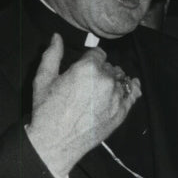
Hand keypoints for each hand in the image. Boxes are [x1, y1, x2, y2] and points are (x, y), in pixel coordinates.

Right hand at [26, 33, 141, 177]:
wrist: (56, 141)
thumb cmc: (47, 111)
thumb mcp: (43, 79)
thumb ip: (52, 55)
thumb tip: (57, 36)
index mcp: (88, 68)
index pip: (98, 53)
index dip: (91, 59)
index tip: (85, 66)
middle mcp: (106, 80)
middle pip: (110, 67)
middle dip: (101, 70)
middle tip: (89, 83)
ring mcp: (116, 96)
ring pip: (120, 80)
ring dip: (113, 81)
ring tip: (102, 90)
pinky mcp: (122, 112)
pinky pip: (133, 94)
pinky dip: (131, 88)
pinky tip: (130, 85)